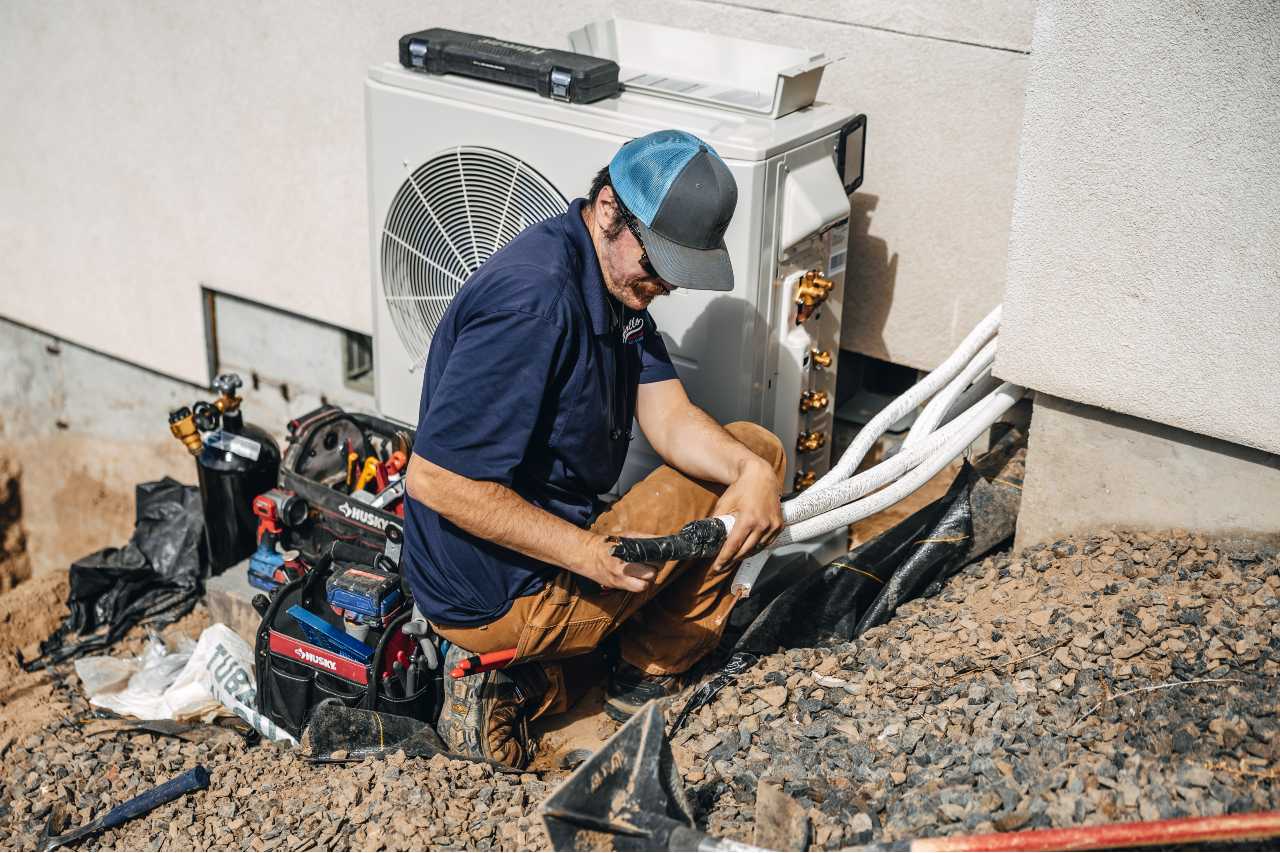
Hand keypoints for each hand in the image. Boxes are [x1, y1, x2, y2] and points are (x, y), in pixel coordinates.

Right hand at [577, 533, 657, 592]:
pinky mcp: (618, 587)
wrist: (586, 555)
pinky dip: (641, 584)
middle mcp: (622, 568)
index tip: (659, 554)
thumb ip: (644, 539)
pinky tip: (638, 576)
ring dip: (649, 578)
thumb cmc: (608, 544)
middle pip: (651, 573)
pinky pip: (637, 589)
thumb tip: (663, 541)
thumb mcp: (626, 536)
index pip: (652, 558)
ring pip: (645, 584)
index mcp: (625, 553)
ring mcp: (619, 580)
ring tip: (645, 570)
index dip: (659, 556)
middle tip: (652, 562)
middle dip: (655, 567)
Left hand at [710, 457, 783, 571]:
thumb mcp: (725, 503)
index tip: (717, 567)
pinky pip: (766, 543)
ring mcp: (773, 526)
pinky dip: (756, 547)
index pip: (734, 545)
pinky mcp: (778, 526)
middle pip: (745, 551)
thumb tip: (708, 535)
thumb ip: (717, 520)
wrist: (761, 476)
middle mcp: (762, 525)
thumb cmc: (742, 488)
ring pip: (756, 549)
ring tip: (733, 558)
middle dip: (732, 560)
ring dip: (744, 555)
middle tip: (722, 565)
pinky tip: (747, 548)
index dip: (724, 558)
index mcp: (748, 519)